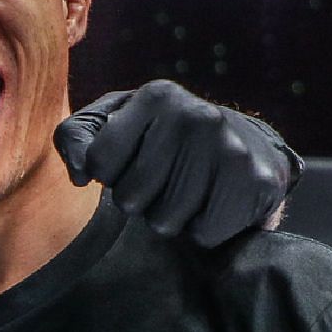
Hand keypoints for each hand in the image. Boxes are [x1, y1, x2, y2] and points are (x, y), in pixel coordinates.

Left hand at [55, 81, 298, 246]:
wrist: (251, 146)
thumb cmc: (165, 138)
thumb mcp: (115, 121)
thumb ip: (76, 136)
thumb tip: (79, 173)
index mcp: (157, 96)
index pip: (98, 163)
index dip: (108, 174)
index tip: (130, 162)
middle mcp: (196, 116)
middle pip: (129, 198)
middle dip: (140, 199)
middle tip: (165, 180)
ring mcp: (230, 149)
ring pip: (163, 222)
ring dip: (170, 217)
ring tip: (189, 190)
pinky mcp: (255, 183)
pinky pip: (201, 235)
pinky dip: (202, 230)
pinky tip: (213, 202)